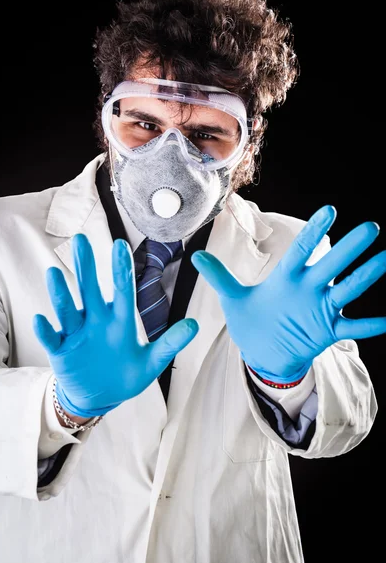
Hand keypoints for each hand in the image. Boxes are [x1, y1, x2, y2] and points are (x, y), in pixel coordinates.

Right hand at [33, 234, 198, 416]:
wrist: (99, 397)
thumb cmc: (125, 374)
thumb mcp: (152, 362)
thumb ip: (170, 343)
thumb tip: (195, 325)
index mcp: (119, 320)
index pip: (121, 290)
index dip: (120, 269)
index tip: (120, 245)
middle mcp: (96, 320)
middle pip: (89, 289)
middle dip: (86, 266)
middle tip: (81, 239)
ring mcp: (76, 334)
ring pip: (67, 309)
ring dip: (60, 293)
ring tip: (54, 274)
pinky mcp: (60, 351)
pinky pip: (51, 339)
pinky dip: (45, 331)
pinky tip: (40, 319)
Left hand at [191, 205, 385, 382]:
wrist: (262, 352)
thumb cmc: (250, 321)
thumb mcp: (233, 299)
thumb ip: (220, 277)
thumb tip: (195, 256)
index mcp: (287, 277)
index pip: (302, 250)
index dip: (314, 232)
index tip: (330, 210)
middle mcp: (308, 288)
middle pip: (331, 264)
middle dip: (350, 248)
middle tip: (370, 229)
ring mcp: (321, 309)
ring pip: (348, 290)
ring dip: (366, 276)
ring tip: (385, 259)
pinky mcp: (328, 331)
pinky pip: (353, 328)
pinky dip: (370, 325)